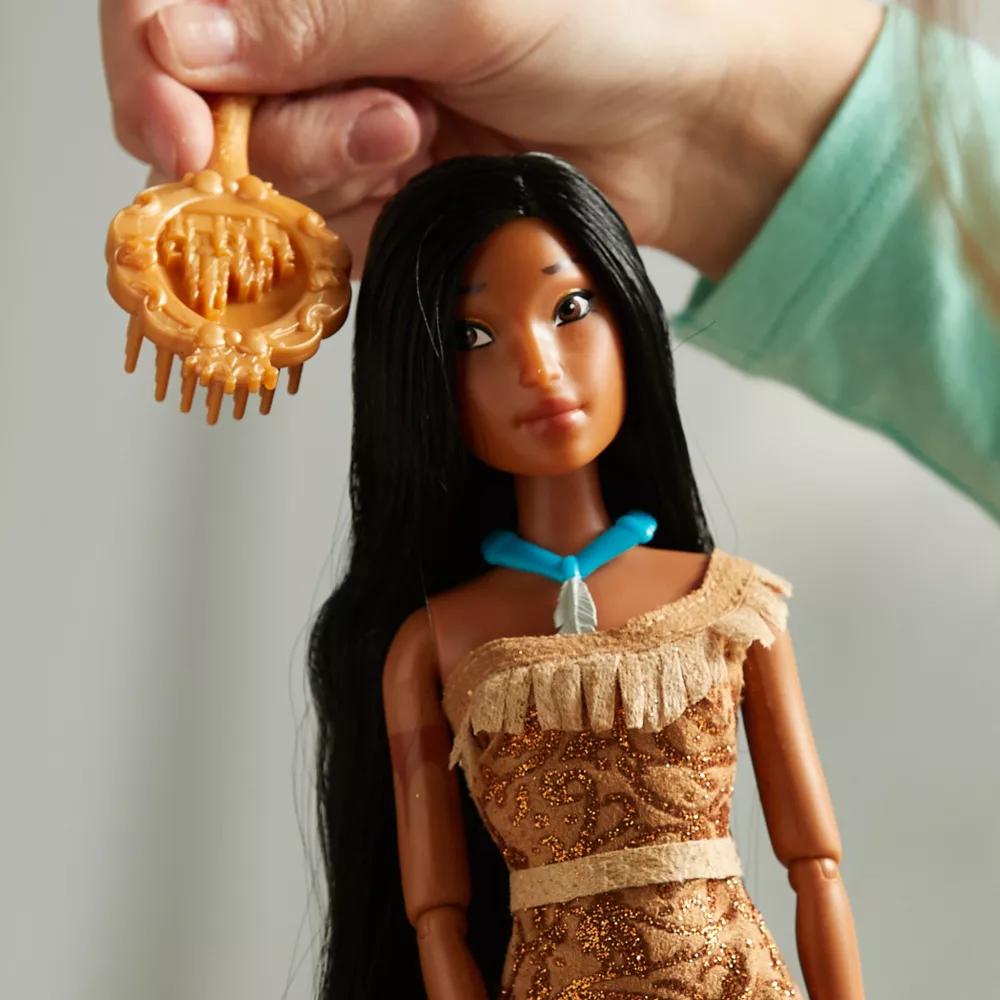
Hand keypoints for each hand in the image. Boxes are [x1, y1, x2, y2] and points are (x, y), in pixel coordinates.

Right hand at [101, 0, 882, 277]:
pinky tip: (421, 194)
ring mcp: (338, 133)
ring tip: (426, 143)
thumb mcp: (453, 7)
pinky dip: (364, 230)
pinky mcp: (372, 205)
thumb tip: (175, 45)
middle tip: (390, 121)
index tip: (180, 134)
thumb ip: (314, 24)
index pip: (162, 12)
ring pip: (267, 190)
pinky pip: (325, 243)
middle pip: (207, 118)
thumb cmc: (595, 31)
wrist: (671, 126)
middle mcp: (312, 51)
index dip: (148, 75)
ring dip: (342, 180)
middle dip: (289, 139)